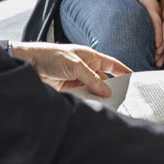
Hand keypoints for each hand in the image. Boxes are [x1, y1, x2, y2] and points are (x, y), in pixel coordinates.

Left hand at [11, 42, 132, 96]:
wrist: (28, 64)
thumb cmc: (50, 56)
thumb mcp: (75, 66)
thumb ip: (92, 79)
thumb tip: (107, 91)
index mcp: (90, 57)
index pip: (112, 65)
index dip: (123, 71)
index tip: (135, 79)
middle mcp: (85, 68)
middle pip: (104, 81)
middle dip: (112, 89)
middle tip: (123, 100)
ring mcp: (77, 79)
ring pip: (94, 91)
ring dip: (98, 98)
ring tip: (109, 107)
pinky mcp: (68, 89)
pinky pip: (83, 96)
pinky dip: (87, 101)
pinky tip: (93, 107)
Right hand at [118, 0, 163, 63]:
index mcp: (149, 3)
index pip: (156, 22)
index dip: (159, 35)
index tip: (160, 48)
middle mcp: (147, 8)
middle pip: (154, 28)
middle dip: (156, 44)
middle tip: (158, 59)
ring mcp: (146, 8)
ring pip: (153, 27)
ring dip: (155, 41)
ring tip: (157, 55)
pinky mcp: (147, 6)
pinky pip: (152, 21)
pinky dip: (155, 31)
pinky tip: (156, 39)